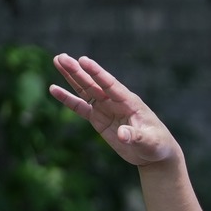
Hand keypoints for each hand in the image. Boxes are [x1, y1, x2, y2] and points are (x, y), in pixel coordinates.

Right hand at [50, 55, 180, 166]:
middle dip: (78, 70)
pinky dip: (67, 98)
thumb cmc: (157, 145)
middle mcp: (116, 101)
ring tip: (57, 61)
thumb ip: (136, 136)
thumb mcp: (150, 142)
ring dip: (71, 76)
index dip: (97, 73)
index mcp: (130, 102)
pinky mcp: (98, 119)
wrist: (155, 154)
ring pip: (85, 90)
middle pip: (94, 83)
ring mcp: (106, 108)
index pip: (111, 85)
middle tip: (61, 57)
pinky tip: (54, 89)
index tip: (83, 60)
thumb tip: (123, 135)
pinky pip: (80, 107)